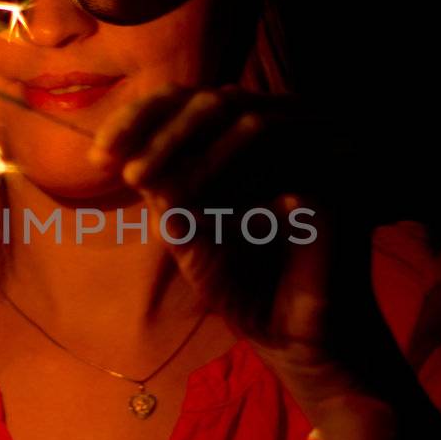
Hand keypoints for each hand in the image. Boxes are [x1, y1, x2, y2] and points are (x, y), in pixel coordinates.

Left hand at [91, 86, 406, 414]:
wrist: (298, 340)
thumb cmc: (244, 284)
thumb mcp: (189, 232)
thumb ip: (164, 189)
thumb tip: (125, 155)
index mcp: (245, 138)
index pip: (191, 100)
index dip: (142, 117)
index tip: (99, 155)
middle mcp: (284, 133)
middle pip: (218, 99)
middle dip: (163, 131)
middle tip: (125, 171)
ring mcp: (318, 151)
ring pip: (251, 122)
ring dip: (195, 155)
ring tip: (152, 189)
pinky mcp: (341, 183)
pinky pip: (286, 165)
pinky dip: (241, 184)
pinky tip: (205, 211)